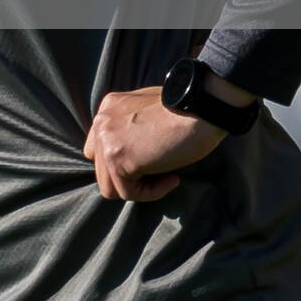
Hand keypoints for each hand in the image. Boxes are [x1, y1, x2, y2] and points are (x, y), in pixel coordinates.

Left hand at [82, 86, 223, 201]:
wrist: (201, 109)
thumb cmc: (188, 112)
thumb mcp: (151, 111)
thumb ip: (132, 127)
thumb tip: (133, 152)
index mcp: (109, 108)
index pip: (99, 148)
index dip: (123, 163)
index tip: (150, 163)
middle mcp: (101, 122)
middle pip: (102, 169)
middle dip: (130, 178)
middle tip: (161, 172)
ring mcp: (106, 140)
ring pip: (110, 186)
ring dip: (140, 188)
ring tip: (168, 176)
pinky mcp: (117, 158)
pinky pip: (128, 192)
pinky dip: (152, 193)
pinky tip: (172, 179)